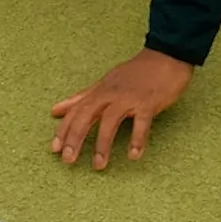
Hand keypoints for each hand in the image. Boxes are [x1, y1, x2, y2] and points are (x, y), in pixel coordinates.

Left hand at [50, 49, 193, 169]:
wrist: (166, 56)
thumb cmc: (136, 73)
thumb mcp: (106, 82)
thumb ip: (82, 97)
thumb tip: (55, 109)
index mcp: (100, 90)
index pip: (76, 110)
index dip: (63, 129)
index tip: (54, 149)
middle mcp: (111, 93)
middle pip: (88, 115)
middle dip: (76, 137)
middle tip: (68, 160)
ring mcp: (130, 97)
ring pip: (111, 120)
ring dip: (103, 143)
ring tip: (98, 165)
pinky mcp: (149, 102)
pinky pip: (142, 122)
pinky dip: (137, 139)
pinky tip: (133, 155)